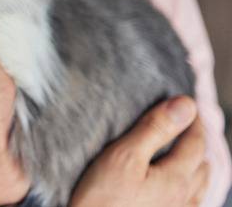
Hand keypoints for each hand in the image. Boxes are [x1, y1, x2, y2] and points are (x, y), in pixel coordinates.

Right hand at [70, 96, 208, 206]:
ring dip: (193, 165)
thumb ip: (155, 129)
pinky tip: (174, 187)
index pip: (195, 142)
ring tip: (182, 152)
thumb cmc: (101, 199)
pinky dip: (186, 187)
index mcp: (176, 178)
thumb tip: (185, 104)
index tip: (186, 104)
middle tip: (183, 124)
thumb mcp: (123, 156)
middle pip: (201, 164)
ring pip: (197, 186)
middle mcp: (183, 199)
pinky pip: (188, 203)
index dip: (192, 120)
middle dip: (195, 142)